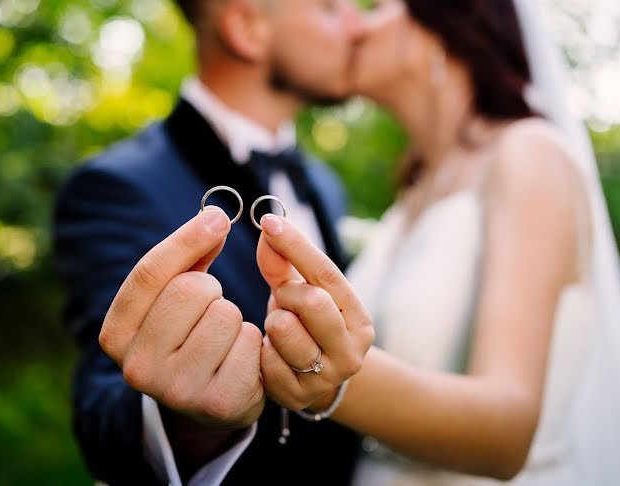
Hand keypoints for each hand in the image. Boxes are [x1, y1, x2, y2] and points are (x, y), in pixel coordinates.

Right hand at [98, 207, 264, 428]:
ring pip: (225, 315)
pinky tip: (239, 361)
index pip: (150, 273)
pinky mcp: (218, 401)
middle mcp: (137, 366)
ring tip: (222, 339)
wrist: (209, 401)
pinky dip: (251, 343)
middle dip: (211, 288)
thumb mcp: (175, 297)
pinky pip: (249, 342)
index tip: (218, 217)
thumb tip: (214, 217)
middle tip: (210, 308)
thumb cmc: (190, 335)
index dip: (186, 239)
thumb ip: (189, 257)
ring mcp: (176, 389)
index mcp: (115, 334)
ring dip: (233, 318)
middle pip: (191, 290)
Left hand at [256, 213, 373, 410]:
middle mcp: (351, 350)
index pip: (328, 275)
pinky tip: (270, 354)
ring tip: (278, 329)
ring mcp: (326, 376)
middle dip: (288, 294)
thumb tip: (269, 226)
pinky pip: (265, 359)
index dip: (297, 246)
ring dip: (273, 323)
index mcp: (358, 319)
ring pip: (285, 329)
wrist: (313, 384)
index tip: (269, 223)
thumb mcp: (300, 293)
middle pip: (312, 302)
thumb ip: (284, 262)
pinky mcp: (298, 396)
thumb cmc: (306, 327)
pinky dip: (261, 351)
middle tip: (283, 299)